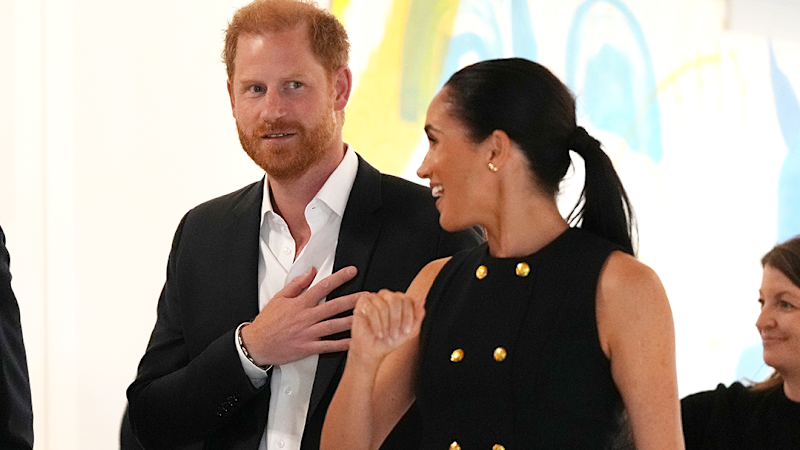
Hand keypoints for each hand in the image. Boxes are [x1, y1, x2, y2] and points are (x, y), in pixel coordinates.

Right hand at [241, 266, 360, 365]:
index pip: (323, 286)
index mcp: (300, 304)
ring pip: (334, 326)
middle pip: (334, 306)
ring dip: (352, 321)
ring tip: (367, 316)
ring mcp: (308, 333)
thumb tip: (311, 272)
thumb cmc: (267, 322)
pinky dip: (342, 345)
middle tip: (368, 296)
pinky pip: (328, 346)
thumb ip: (297, 284)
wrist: (256, 344)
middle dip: (353, 299)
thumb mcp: (280, 297)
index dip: (339, 278)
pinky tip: (354, 342)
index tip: (352, 272)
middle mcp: (306, 317)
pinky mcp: (308, 348)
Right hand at [349, 289, 424, 367]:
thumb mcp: (411, 330)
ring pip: (383, 306)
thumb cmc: (390, 340)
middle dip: (396, 320)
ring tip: (386, 336)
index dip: (408, 316)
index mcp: (399, 300)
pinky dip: (376, 325)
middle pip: (396, 299)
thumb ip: (418, 315)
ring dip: (386, 325)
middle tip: (395, 335)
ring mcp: (373, 298)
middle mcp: (386, 296)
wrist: (373, 351)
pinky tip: (378, 334)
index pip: (407, 299)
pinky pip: (371, 310)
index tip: (406, 331)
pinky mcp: (362, 303)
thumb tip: (421, 300)